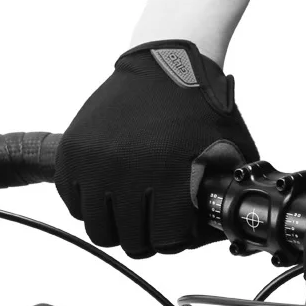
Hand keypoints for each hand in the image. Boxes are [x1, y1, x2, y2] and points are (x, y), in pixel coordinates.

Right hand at [56, 40, 258, 257]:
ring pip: (100, 230)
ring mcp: (95, 162)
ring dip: (118, 227)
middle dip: (148, 238)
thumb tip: (233, 232)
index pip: (166, 240)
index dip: (176, 240)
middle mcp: (127, 172)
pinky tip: (110, 194)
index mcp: (168, 176)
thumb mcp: (231, 152)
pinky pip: (74, 204)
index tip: (177, 229)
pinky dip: (91, 205)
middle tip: (154, 224)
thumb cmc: (202, 111)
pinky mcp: (72, 152)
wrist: (165, 63)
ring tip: (131, 213)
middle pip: (132, 242)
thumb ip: (228, 193)